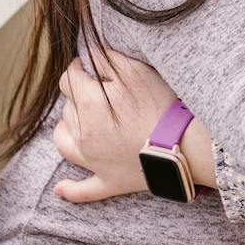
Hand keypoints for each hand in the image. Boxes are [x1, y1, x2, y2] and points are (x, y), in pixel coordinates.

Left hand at [52, 51, 213, 203]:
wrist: (185, 145)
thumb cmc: (162, 105)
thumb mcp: (135, 71)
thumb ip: (105, 58)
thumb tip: (86, 54)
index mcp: (87, 105)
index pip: (68, 80)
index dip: (78, 69)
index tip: (88, 65)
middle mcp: (83, 135)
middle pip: (67, 108)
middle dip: (79, 96)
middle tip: (101, 90)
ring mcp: (94, 162)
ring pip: (64, 142)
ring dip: (68, 128)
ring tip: (79, 120)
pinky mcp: (109, 182)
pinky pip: (83, 190)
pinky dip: (71, 190)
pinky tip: (60, 189)